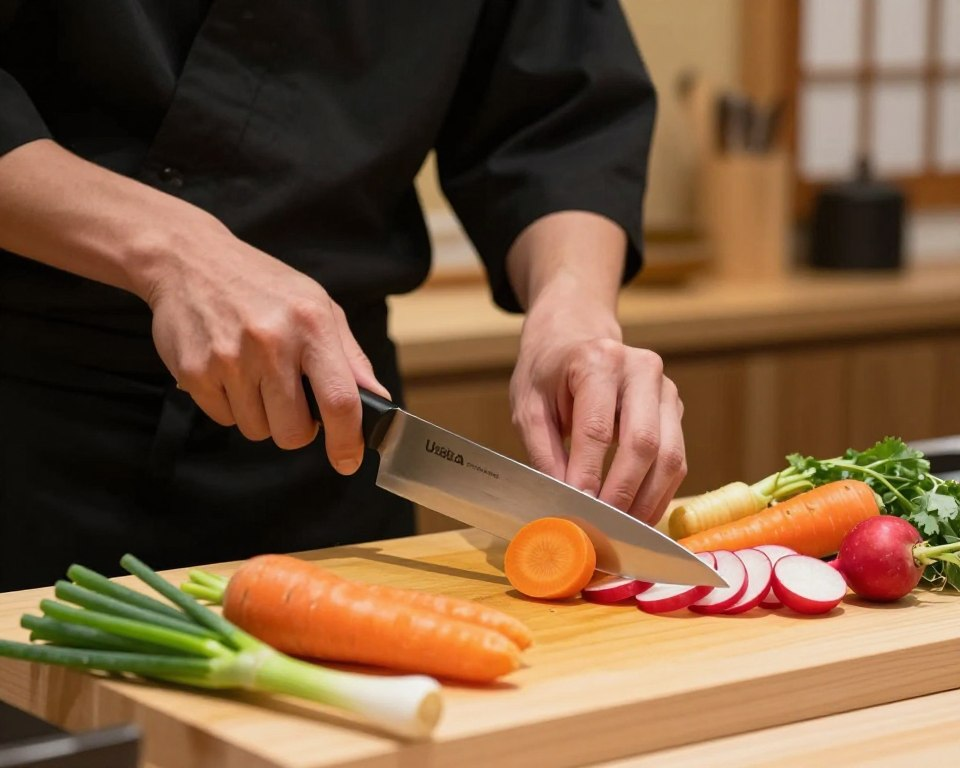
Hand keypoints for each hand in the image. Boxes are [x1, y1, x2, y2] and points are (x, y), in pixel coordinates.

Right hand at [143, 211, 387, 471]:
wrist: (189, 260)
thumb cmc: (263, 285)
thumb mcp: (319, 306)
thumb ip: (350, 357)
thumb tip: (377, 399)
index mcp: (311, 325)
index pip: (339, 400)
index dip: (347, 441)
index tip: (348, 460)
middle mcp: (272, 343)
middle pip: (294, 432)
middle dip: (296, 429)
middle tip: (290, 401)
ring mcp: (230, 359)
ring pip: (258, 430)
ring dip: (262, 415)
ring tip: (255, 374)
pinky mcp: (195, 372)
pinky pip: (224, 419)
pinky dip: (231, 405)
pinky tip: (230, 371)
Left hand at [510, 287, 685, 523]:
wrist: (575, 337)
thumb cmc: (547, 373)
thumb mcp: (529, 407)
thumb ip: (544, 453)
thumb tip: (564, 501)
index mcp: (598, 360)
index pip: (597, 428)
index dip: (589, 474)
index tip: (578, 508)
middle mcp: (641, 369)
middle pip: (643, 443)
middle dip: (623, 493)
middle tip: (602, 527)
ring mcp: (665, 388)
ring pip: (670, 456)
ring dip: (648, 501)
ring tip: (623, 531)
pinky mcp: (675, 409)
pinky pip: (676, 460)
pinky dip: (659, 493)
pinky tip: (639, 515)